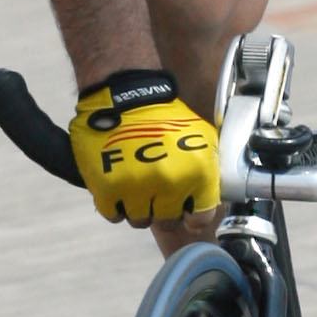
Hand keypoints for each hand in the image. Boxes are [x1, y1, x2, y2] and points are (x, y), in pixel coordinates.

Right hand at [69, 70, 220, 225]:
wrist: (124, 95)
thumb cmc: (163, 116)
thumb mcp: (201, 138)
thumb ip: (208, 172)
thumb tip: (207, 200)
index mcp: (197, 173)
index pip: (201, 218)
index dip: (192, 216)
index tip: (185, 210)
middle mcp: (170, 184)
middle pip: (167, 221)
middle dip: (162, 207)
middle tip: (155, 187)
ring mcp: (137, 189)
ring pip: (140, 220)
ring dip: (137, 205)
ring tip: (134, 182)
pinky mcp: (108, 189)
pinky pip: (114, 214)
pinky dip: (114, 203)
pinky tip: (117, 183)